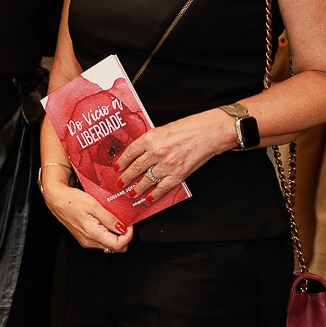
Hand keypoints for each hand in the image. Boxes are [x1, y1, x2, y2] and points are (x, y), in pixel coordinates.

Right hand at [42, 180, 132, 252]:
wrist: (56, 200)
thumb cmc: (72, 200)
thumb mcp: (94, 205)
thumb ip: (110, 219)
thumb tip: (123, 229)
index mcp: (93, 233)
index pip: (119, 245)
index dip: (128, 235)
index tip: (129, 224)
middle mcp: (89, 241)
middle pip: (116, 248)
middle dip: (123, 237)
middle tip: (123, 222)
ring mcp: (86, 242)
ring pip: (109, 246)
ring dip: (115, 235)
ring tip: (112, 220)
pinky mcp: (84, 239)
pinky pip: (101, 242)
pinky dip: (107, 234)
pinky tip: (104, 223)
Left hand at [113, 109, 228, 200]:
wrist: (208, 133)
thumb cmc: (188, 128)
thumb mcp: (162, 129)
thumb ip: (149, 141)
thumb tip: (137, 153)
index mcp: (150, 138)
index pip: (130, 152)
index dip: (121, 162)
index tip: (116, 168)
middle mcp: (156, 152)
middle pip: (136, 168)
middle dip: (126, 178)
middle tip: (120, 183)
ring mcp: (167, 165)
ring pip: (146, 180)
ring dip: (137, 188)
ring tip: (131, 193)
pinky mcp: (178, 174)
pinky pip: (162, 188)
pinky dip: (154, 195)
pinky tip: (148, 198)